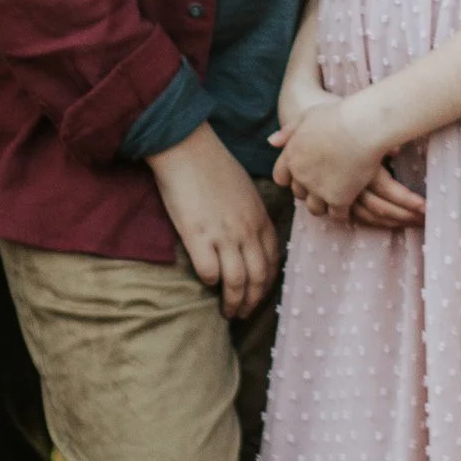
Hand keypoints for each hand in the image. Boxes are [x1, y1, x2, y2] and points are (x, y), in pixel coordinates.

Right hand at [145, 123, 281, 319]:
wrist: (187, 147)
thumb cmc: (213, 164)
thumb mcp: (245, 190)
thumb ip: (250, 215)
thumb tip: (248, 236)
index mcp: (260, 218)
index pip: (272, 261)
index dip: (267, 284)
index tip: (258, 295)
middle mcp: (247, 230)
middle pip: (258, 278)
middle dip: (253, 302)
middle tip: (243, 314)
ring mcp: (223, 234)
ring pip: (237, 281)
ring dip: (234, 302)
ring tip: (227, 312)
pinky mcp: (198, 235)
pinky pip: (209, 271)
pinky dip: (210, 282)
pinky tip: (206, 284)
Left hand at [272, 91, 421, 226]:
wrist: (362, 126)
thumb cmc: (338, 116)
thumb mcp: (307, 116)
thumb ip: (289, 131)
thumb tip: (271, 142)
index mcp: (291, 156)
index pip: (281, 177)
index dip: (292, 177)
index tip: (306, 173)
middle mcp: (301, 175)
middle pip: (299, 194)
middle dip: (309, 190)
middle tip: (326, 183)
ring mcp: (319, 189)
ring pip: (315, 208)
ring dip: (324, 204)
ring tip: (337, 196)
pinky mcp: (339, 198)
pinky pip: (337, 215)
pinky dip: (343, 212)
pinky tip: (351, 203)